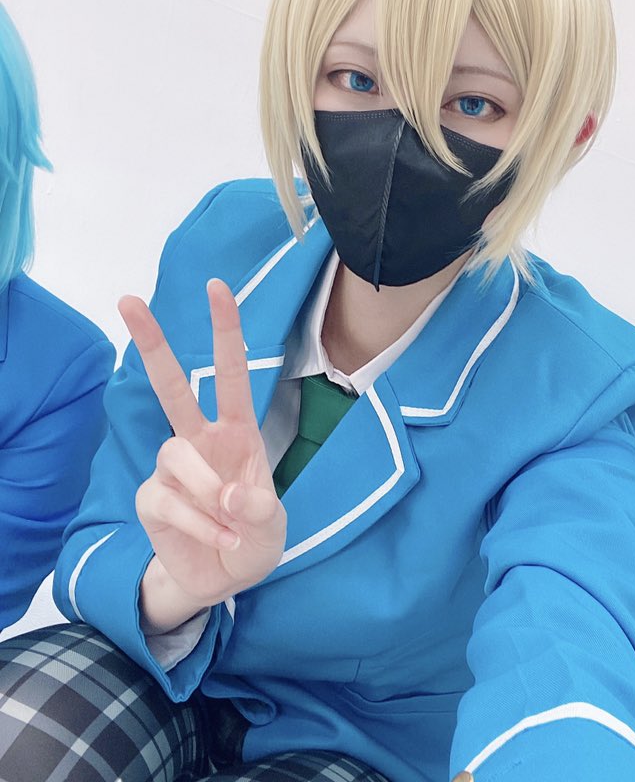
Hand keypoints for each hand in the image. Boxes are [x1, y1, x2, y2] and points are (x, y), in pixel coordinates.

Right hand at [120, 279, 286, 616]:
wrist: (222, 579)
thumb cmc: (253, 537)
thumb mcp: (274, 527)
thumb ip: (262, 510)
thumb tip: (232, 493)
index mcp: (237, 430)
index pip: (231, 372)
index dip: (225, 330)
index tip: (217, 288)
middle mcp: (200, 439)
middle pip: (171, 386)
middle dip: (151, 342)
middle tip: (129, 300)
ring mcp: (172, 467)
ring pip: (176, 455)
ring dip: (209, 494)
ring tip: (231, 526)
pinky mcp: (151, 497)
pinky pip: (167, 500)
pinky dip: (198, 524)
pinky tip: (216, 539)